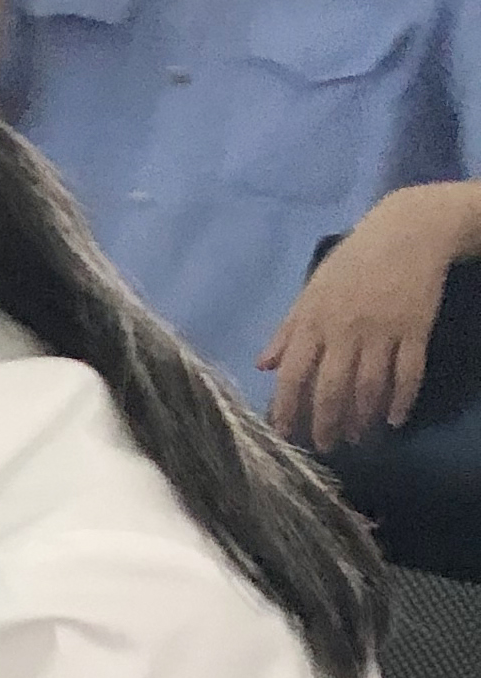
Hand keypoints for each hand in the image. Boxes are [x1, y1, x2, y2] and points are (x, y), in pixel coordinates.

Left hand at [263, 186, 476, 448]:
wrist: (407, 231)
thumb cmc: (352, 262)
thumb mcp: (312, 291)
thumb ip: (288, 330)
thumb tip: (262, 366)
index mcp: (314, 321)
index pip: (293, 374)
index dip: (286, 408)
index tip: (284, 435)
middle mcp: (345, 330)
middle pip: (331, 389)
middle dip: (325, 424)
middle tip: (325, 447)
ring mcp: (382, 331)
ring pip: (369, 387)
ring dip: (362, 418)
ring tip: (357, 437)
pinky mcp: (415, 330)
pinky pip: (408, 374)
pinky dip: (401, 400)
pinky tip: (394, 419)